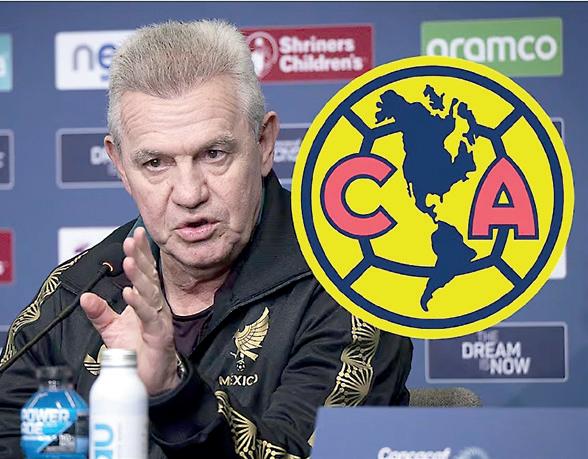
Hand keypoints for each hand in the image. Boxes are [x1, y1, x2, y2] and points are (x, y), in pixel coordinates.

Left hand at [80, 227, 179, 394]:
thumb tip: (84, 297)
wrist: (151, 381)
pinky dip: (139, 304)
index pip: (145, 273)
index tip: (135, 235)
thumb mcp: (113, 329)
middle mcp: (156, 307)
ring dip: (139, 277)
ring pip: (150, 293)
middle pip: (149, 277)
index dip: (140, 254)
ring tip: (129, 261)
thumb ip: (100, 312)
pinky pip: (149, 317)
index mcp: (147, 302)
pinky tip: (130, 293)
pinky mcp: (159, 335)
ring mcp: (159, 320)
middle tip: (131, 240)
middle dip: (140, 257)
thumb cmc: (137, 352)